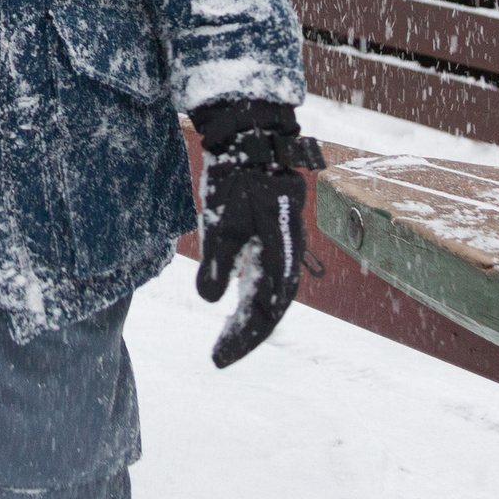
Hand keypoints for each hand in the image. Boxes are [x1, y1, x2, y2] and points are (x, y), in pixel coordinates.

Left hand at [191, 100, 323, 367]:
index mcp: (280, 254)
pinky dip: (251, 295)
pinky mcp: (271, 235)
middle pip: (270, 307)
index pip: (266, 310)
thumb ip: (218, 261)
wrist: (253, 139)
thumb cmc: (238, 177)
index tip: (219, 359)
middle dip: (246, 334)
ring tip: (226, 339)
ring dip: (250, 318)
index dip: (244, 337)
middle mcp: (287, 255)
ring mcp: (282, 245)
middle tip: (219, 358)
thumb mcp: (221, 219)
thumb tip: (211, 301)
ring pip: (270, 293)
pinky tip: (234, 304)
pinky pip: (266, 275)